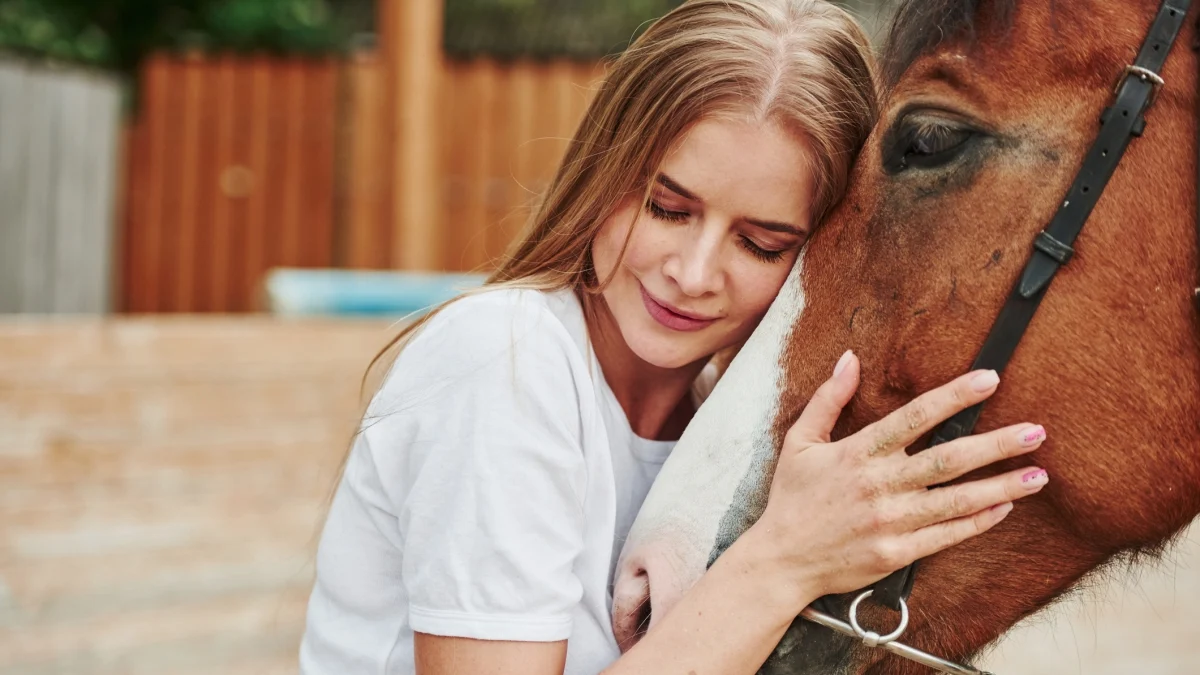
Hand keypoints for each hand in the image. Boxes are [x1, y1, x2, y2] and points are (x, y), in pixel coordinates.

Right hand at [749, 350, 1046, 600]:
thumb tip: (849, 359)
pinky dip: (978, 522)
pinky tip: (1004, 508)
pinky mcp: (897, 553)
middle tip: (1036, 432)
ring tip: (1038, 475)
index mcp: (859, 453)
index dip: (954, 397)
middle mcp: (880, 485)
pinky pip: (947, 536)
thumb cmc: (792, 499)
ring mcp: (891, 521)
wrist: (781, 560)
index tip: (989, 380)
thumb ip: (828, 398)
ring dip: (1002, 487)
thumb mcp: (800, 441)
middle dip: (997, 444)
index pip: (915, 417)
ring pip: (957, 501)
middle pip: (949, 459)